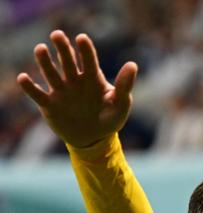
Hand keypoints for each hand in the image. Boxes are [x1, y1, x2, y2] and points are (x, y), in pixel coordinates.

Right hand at [16, 30, 136, 147]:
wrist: (95, 140)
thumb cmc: (109, 119)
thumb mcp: (120, 105)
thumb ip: (124, 86)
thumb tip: (132, 65)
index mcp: (92, 77)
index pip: (88, 59)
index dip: (85, 49)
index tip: (81, 39)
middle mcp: (74, 80)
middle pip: (66, 60)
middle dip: (62, 48)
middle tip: (57, 35)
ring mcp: (61, 91)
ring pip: (50, 72)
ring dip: (44, 61)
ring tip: (41, 49)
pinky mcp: (49, 104)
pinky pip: (37, 94)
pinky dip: (29, 86)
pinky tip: (24, 78)